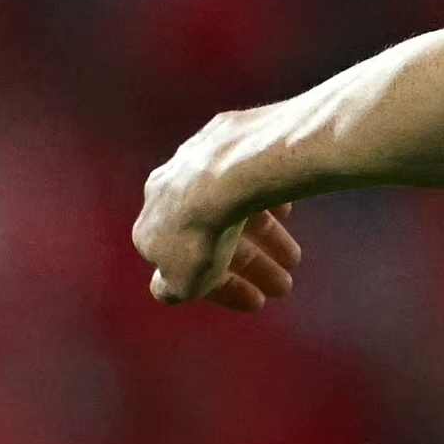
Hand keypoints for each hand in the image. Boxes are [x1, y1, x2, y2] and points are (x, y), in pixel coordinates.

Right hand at [135, 111, 314, 312]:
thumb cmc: (199, 237)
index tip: (257, 303)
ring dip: (265, 238)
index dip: (222, 289)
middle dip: (252, 265)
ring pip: (233, 208)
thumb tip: (165, 291)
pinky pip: (245, 177)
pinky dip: (262, 198)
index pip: (185, 266)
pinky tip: (286, 212)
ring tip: (294, 258)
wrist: (223, 177)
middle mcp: (165, 191)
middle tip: (284, 286)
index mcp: (149, 226)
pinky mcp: (223, 140)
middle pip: (213, 236)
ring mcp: (193, 163)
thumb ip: (170, 289)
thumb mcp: (180, 282)